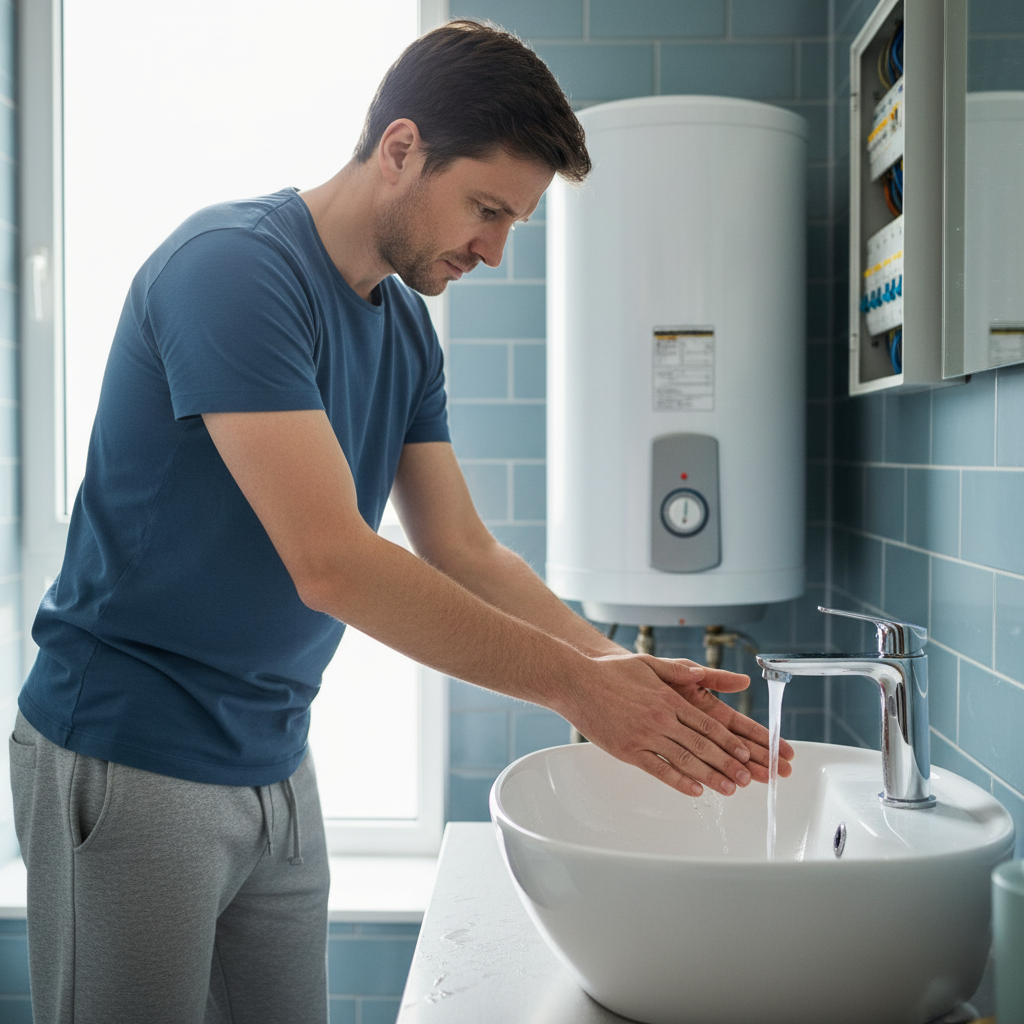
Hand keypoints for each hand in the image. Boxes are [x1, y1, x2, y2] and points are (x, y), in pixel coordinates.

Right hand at [561, 653, 793, 797]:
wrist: (576, 682)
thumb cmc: (610, 672)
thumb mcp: (649, 663)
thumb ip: (679, 670)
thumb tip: (703, 674)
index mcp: (669, 698)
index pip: (708, 723)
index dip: (729, 740)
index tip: (747, 752)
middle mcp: (661, 718)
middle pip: (702, 744)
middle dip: (728, 762)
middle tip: (748, 777)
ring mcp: (644, 735)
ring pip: (685, 759)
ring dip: (710, 775)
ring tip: (729, 788)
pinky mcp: (627, 750)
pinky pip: (658, 769)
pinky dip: (679, 781)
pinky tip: (695, 790)